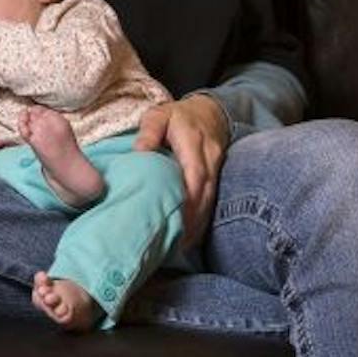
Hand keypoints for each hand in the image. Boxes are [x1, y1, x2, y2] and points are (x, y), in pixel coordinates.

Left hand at [133, 94, 231, 247]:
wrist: (209, 111)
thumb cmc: (178, 116)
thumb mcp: (158, 115)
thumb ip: (149, 131)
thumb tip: (139, 152)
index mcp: (194, 142)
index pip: (195, 175)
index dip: (188, 199)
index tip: (175, 219)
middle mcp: (210, 157)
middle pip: (205, 193)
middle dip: (193, 219)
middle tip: (177, 243)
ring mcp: (217, 167)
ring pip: (211, 200)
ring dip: (199, 223)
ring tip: (182, 245)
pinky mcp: (218, 176)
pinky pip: (212, 200)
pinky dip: (203, 219)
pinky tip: (192, 235)